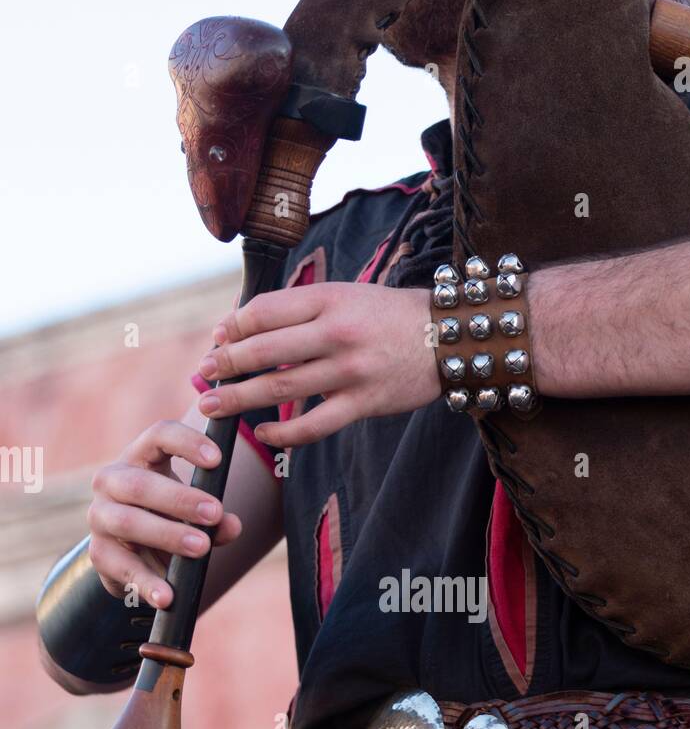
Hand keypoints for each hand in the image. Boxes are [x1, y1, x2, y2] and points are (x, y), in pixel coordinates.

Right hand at [87, 421, 241, 608]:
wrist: (133, 553)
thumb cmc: (169, 518)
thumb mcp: (195, 514)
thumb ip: (215, 518)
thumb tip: (232, 525)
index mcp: (140, 458)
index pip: (159, 435)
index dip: (186, 442)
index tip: (217, 458)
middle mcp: (112, 481)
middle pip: (140, 483)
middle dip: (180, 498)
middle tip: (215, 512)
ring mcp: (100, 516)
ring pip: (129, 522)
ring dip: (167, 534)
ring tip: (201, 547)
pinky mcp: (98, 553)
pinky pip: (122, 567)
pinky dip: (147, 582)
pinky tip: (168, 596)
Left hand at [195, 282, 439, 446]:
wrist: (448, 336)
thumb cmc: (389, 316)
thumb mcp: (346, 296)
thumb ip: (302, 310)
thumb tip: (244, 328)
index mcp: (328, 299)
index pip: (264, 312)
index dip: (232, 328)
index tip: (216, 341)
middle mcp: (336, 332)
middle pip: (263, 351)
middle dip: (225, 365)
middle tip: (202, 376)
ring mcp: (350, 370)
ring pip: (281, 387)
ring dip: (239, 399)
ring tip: (211, 407)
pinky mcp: (364, 403)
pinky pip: (314, 425)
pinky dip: (283, 433)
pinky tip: (262, 433)